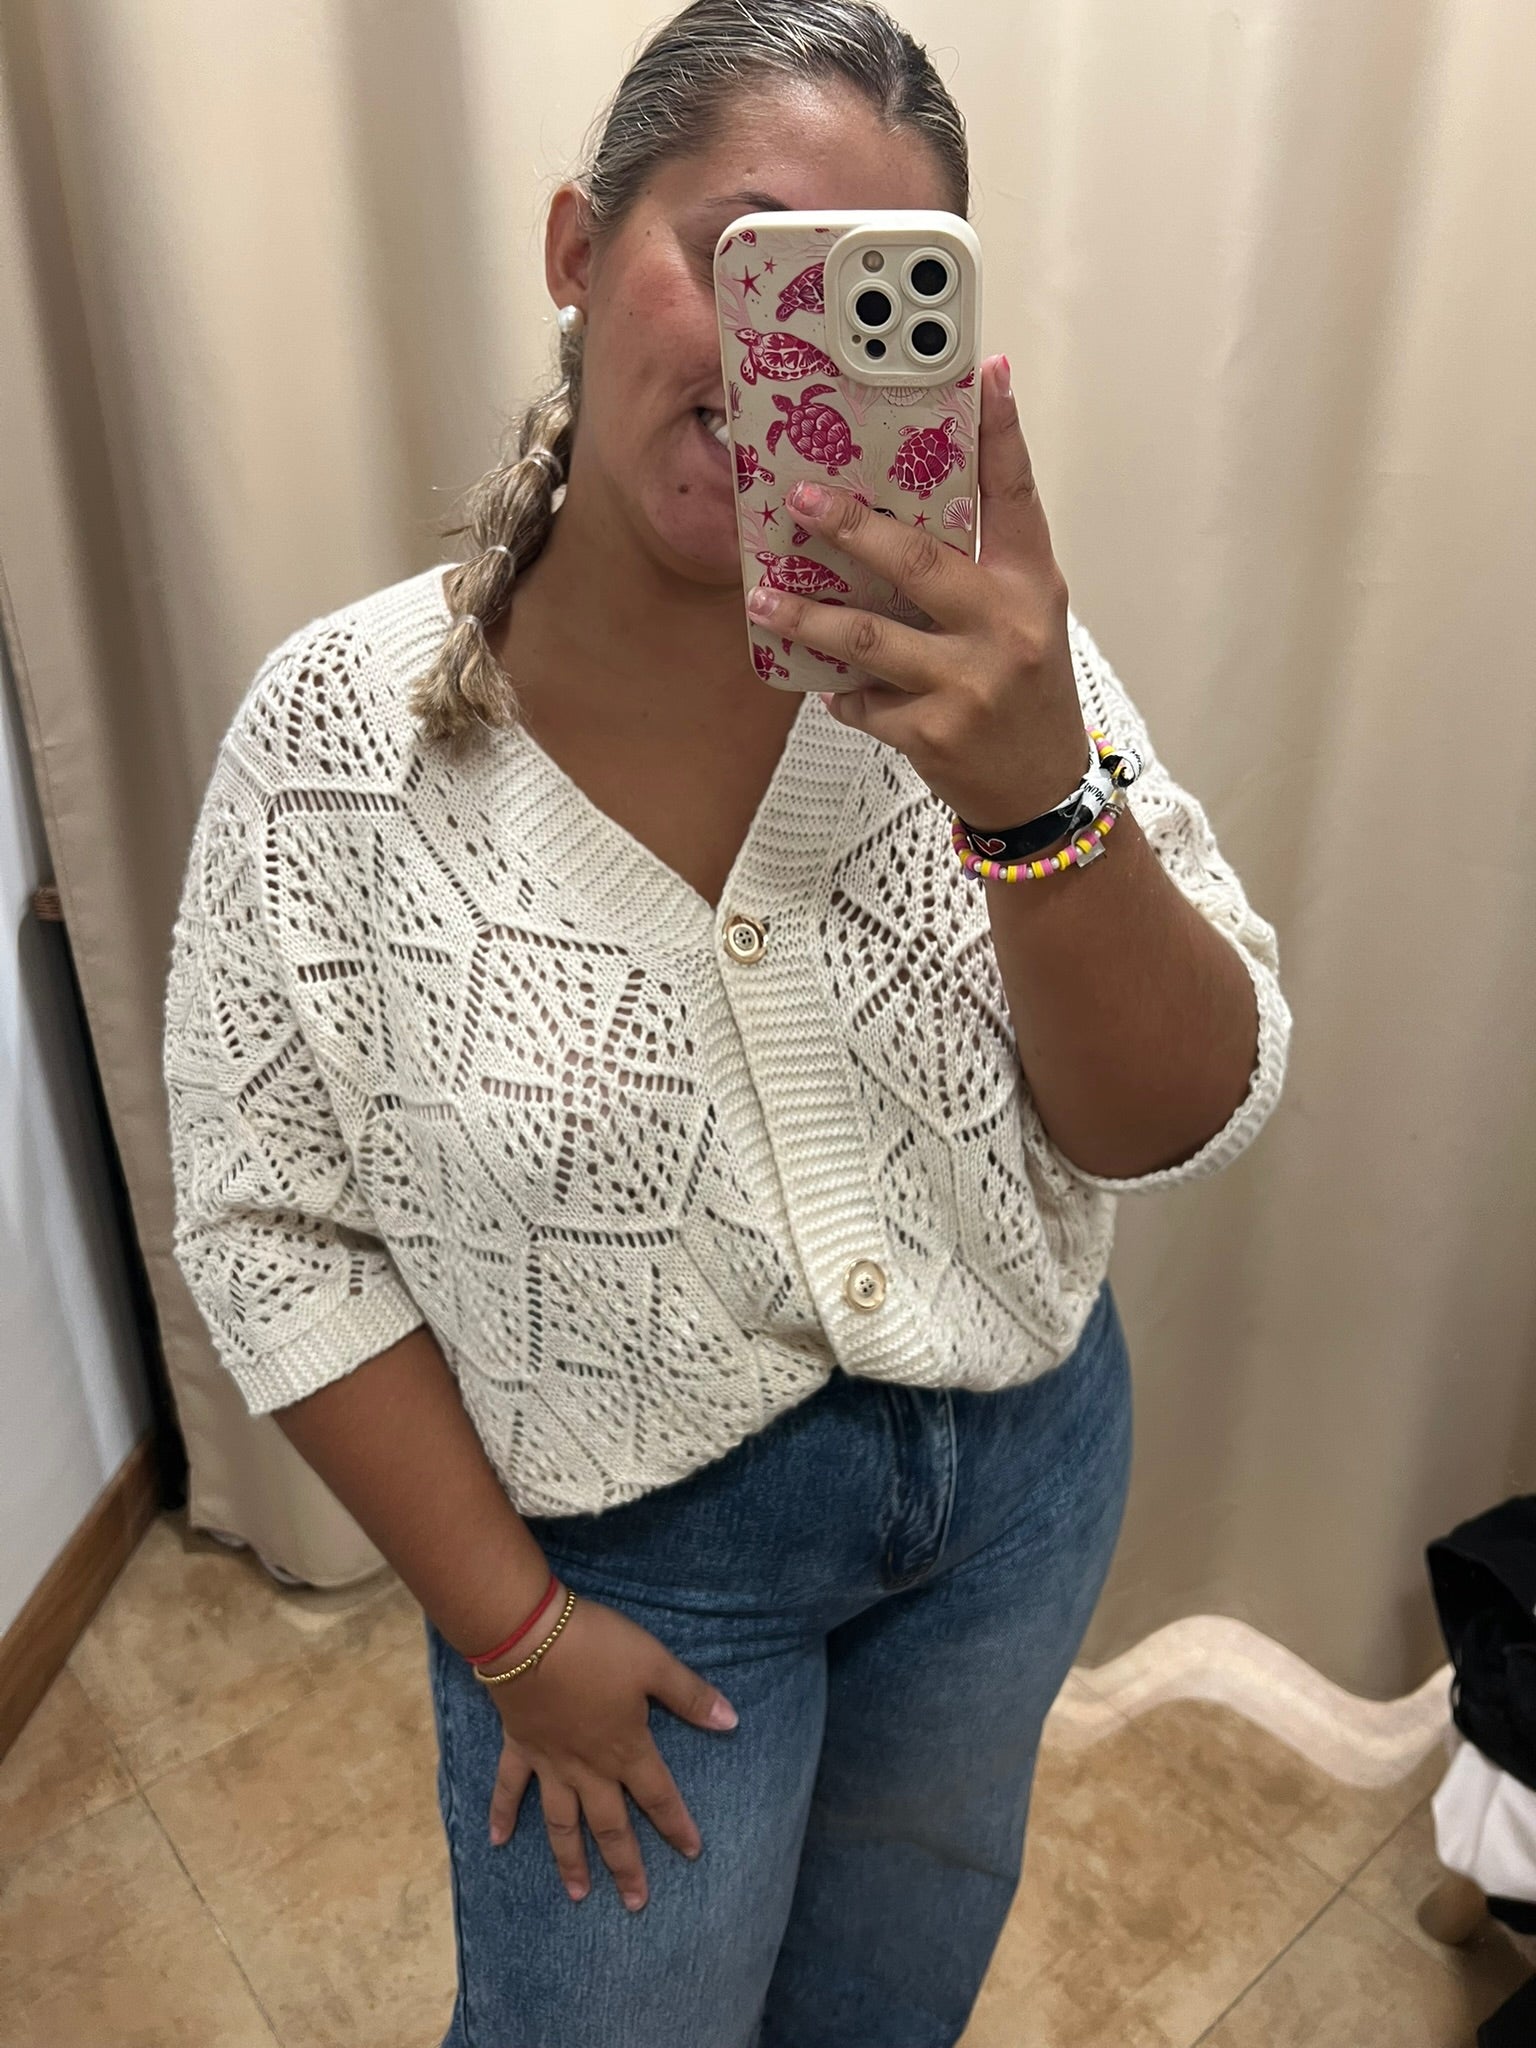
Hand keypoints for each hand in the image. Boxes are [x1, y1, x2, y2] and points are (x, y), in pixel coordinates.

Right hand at [481, 1592, 737, 1912]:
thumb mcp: (654, 1663)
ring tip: (578, 1895)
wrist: (529, 1637)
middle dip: (625, 1865)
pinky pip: (509, 1788)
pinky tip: (497, 1841)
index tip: (692, 1853)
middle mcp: (589, 1768)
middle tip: (635, 1903)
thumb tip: (731, 1721)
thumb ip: (690, 1696)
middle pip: (610, 1825)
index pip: (659, 1796)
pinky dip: (502, 1814)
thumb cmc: (597, 1646)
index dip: (677, 1825)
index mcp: (626, 1748)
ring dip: (570, 1859)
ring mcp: (551, 1762)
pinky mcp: (519, 1747)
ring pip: (562, 1823)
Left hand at [745, 354, 1088, 829]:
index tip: (983, 372)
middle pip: (918, 560)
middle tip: (800, 497)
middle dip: (852, 526)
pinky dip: (842, 692)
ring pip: (868, 637)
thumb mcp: (1023, 613)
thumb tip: (904, 502)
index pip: (1017, 493)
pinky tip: (830, 686)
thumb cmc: (1024, 688)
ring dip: (807, 616)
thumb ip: (980, 561)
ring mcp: (969, 682)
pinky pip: (864, 700)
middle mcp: (1006, 625)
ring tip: (765, 599)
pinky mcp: (934, 732)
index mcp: (1031, 583)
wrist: (1039, 787)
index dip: (1002, 430)